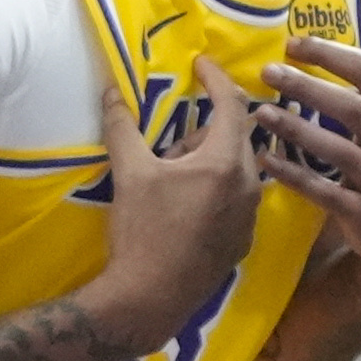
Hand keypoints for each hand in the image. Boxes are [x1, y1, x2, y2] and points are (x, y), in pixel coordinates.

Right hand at [89, 60, 263, 347]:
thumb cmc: (142, 231)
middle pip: (233, 137)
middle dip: (202, 130)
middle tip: (168, 144)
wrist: (151, 298)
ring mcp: (249, 216)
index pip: (231, 104)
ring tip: (170, 177)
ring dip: (207, 161)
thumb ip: (122, 126)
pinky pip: (234, 199)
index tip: (201, 63)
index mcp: (225, 162)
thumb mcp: (130, 172)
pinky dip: (214, 190)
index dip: (216, 78)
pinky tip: (183, 206)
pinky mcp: (242, 241)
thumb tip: (111, 90)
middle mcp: (248, 185)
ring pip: (234, 169)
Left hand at [257, 37, 360, 290]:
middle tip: (268, 72)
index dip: (330, 54)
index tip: (293, 43)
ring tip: (261, 113)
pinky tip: (267, 161)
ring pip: (337, 149)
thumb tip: (316, 65)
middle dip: (307, 86)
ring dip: (296, 129)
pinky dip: (293, 175)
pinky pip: (323, 191)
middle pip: (352, 107)